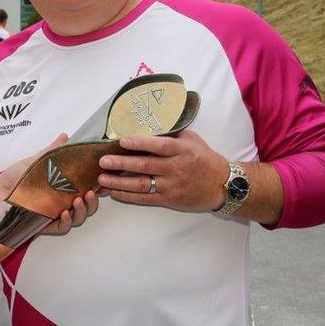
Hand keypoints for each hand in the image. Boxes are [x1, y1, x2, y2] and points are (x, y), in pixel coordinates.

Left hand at [0, 133, 100, 234]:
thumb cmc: (17, 176)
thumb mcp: (37, 161)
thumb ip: (52, 151)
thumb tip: (65, 136)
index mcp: (64, 189)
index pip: (87, 190)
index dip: (99, 188)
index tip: (106, 181)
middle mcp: (62, 203)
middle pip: (86, 207)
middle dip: (93, 201)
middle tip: (91, 192)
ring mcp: (54, 215)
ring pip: (77, 218)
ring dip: (82, 211)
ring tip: (78, 200)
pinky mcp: (43, 224)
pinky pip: (61, 228)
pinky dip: (66, 221)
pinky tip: (65, 213)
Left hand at [96, 130, 227, 212]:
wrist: (222, 185)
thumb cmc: (204, 158)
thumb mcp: (192, 140)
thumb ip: (171, 135)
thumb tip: (146, 125)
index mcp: (182, 150)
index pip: (159, 146)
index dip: (140, 143)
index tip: (122, 141)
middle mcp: (176, 168)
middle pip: (145, 166)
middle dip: (121, 163)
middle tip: (103, 161)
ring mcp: (172, 186)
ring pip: (142, 184)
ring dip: (119, 182)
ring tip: (102, 178)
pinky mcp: (169, 200)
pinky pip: (145, 198)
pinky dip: (128, 196)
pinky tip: (114, 192)